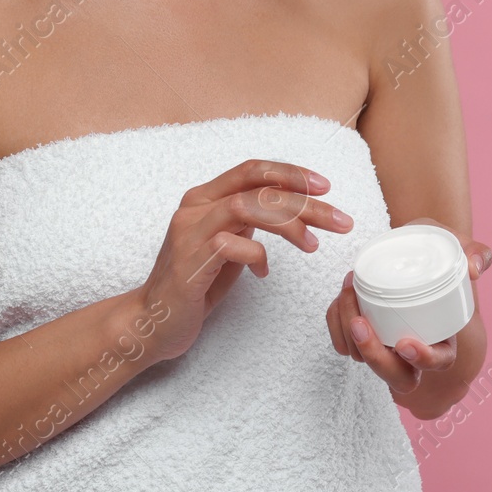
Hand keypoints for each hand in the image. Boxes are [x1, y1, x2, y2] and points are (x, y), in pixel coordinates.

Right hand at [131, 159, 354, 361]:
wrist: (152, 322)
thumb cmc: (195, 283)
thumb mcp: (227, 243)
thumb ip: (247, 221)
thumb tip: (285, 206)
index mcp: (204, 197)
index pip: (252, 170)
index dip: (290, 173)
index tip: (324, 187)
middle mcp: (194, 207)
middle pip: (257, 188)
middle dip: (304, 202)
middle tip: (339, 220)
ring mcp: (188, 233)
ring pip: (246, 207)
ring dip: (288, 224)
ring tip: (312, 245)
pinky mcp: (188, 262)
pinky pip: (230, 245)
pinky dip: (256, 255)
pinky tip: (263, 273)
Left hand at [324, 217, 490, 395]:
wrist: (408, 243)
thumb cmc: (435, 248)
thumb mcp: (458, 245)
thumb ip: (475, 253)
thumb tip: (475, 269)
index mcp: (443, 335)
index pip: (439, 361)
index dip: (424, 360)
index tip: (405, 343)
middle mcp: (413, 349)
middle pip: (397, 376)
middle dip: (374, 356)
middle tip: (360, 323)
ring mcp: (386, 346)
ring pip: (363, 359)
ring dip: (348, 330)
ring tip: (349, 290)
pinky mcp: (361, 336)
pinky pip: (343, 343)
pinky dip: (336, 323)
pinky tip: (341, 299)